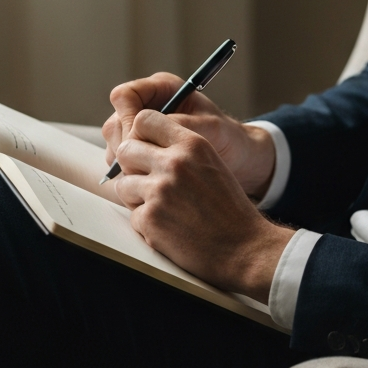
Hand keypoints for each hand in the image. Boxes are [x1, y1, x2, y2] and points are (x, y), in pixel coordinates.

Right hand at [102, 72, 275, 197]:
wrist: (239, 159)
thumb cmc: (229, 139)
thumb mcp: (209, 129)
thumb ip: (177, 125)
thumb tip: (143, 129)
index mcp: (161, 89)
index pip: (124, 97)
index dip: (127, 118)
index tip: (141, 140)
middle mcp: (146, 107)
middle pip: (114, 123)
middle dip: (124, 146)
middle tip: (144, 166)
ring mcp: (141, 132)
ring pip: (115, 145)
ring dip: (125, 162)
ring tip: (149, 176)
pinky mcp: (142, 152)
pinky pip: (122, 161)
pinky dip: (130, 173)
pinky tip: (148, 183)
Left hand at [113, 110, 294, 301]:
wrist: (245, 248)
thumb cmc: (229, 209)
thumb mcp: (211, 164)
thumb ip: (179, 150)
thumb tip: (140, 144)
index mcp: (192, 144)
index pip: (145, 119)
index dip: (139, 134)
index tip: (143, 148)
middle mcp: (174, 163)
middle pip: (126, 149)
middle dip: (131, 166)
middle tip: (146, 182)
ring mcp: (160, 191)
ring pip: (123, 184)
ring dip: (136, 197)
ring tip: (162, 208)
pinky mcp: (151, 219)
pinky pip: (132, 215)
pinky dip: (147, 225)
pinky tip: (169, 228)